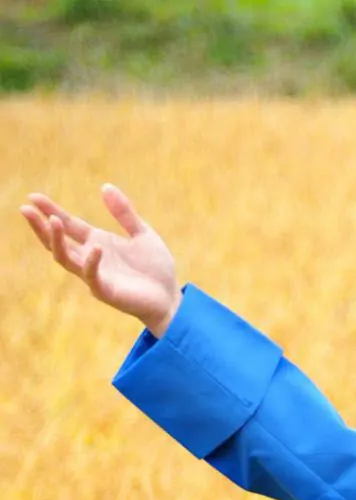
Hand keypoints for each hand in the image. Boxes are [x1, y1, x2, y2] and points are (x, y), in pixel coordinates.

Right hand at [18, 183, 181, 334]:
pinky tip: (94, 247)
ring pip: (66, 259)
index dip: (51, 210)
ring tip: (53, 221)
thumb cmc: (156, 269)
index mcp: (97, 242)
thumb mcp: (142, 234)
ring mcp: (97, 275)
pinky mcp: (107, 292)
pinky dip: (91, 262)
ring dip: (57, 241)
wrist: (171, 299)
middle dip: (41, 226)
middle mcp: (91, 258)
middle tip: (26, 208)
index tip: (34, 196)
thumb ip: (125, 213)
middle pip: (58, 242)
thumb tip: (105, 186)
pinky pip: (92, 276)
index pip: (68, 224)